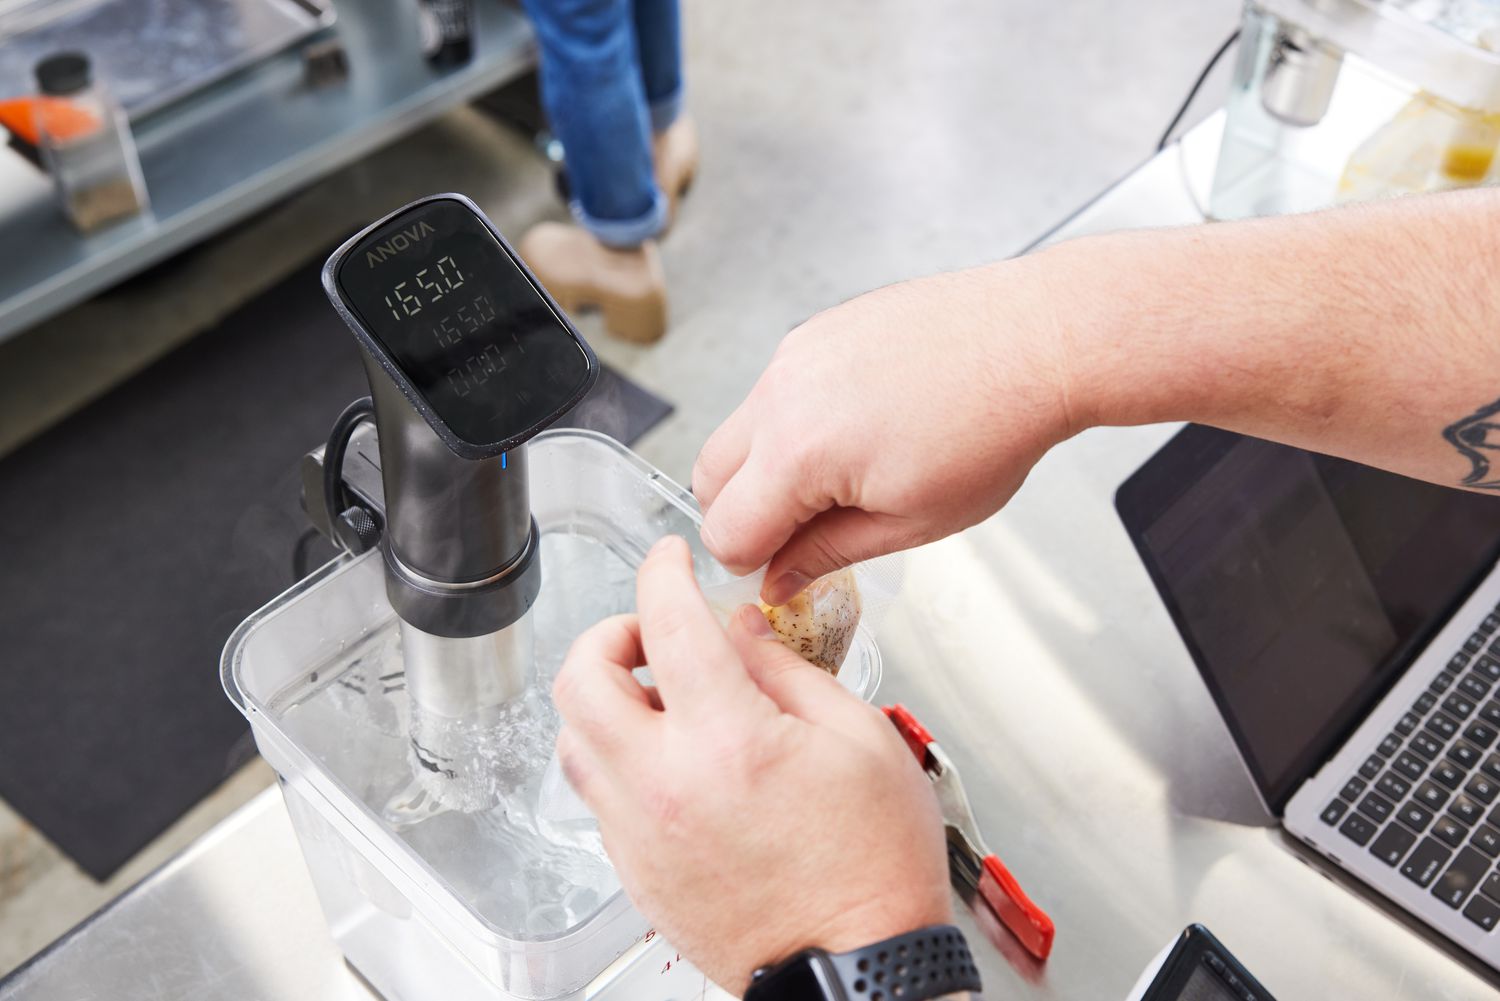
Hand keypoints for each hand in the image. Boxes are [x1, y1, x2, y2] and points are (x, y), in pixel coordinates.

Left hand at [552, 536, 951, 992]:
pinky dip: (618, 757)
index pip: (667, 623)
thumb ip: (788, 670)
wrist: (857, 968)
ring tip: (660, 700)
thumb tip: (742, 630)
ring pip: (573, 739)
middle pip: (580, 678)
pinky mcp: (636, 872)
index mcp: (728, 741)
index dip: (663, 572)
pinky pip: (598, 795)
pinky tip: (671, 759)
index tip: (670, 559)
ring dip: (605, 700)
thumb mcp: (859, 738)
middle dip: (610, 635)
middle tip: (654, 636)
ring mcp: (641, 833)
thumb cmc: (873, 864)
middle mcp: (666, 785)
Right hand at [692, 256, 1079, 603]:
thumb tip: (779, 582)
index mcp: (799, 452)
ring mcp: (795, 354)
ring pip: (739, 429)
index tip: (786, 569)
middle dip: (742, 516)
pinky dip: (791, 422)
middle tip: (802, 532)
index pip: (724, 531)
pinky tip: (854, 431)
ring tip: (839, 479)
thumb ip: (827, 555)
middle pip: (708, 477)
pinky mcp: (815, 331)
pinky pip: (773, 390)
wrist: (1036, 340)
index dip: (751, 564)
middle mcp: (781, 393)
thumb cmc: (993, 427)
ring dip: (765, 467)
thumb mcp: (912, 521)